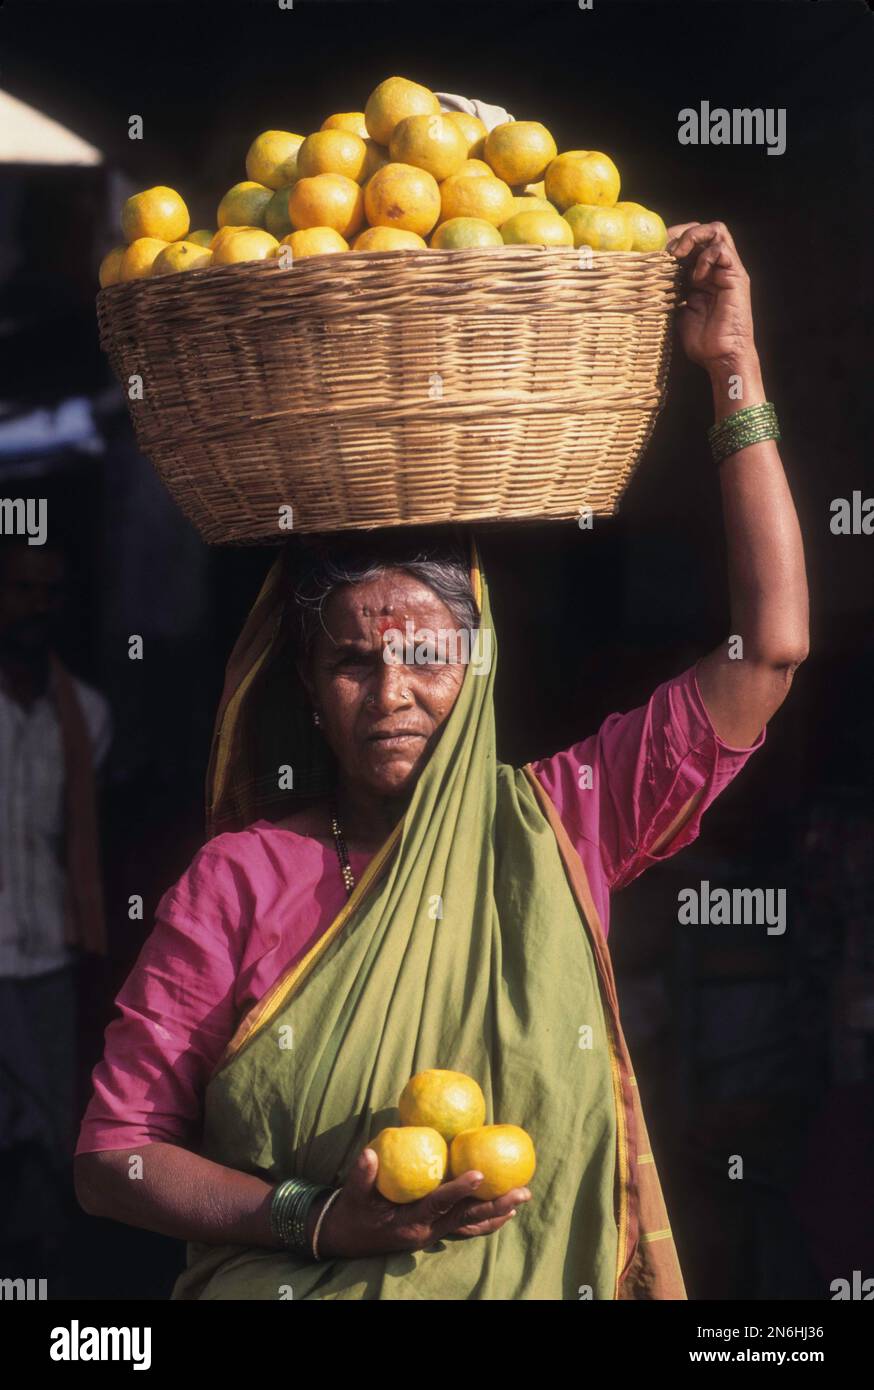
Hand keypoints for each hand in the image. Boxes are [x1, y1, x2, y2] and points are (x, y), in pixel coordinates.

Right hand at [313, 1145, 531, 1259]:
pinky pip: (466, 1228)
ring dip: (497, 1212)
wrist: (348, 1238)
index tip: (479, 1174)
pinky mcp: (436, 1230)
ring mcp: (433, 1234)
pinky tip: (505, 1211)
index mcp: (410, 1221)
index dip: (459, 1190)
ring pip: (470, 1225)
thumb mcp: (354, 1195)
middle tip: (521, 1191)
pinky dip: (485, 1220)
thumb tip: (369, 1152)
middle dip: (495, 1205)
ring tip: (521, 1199)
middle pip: (466, 1218)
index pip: (439, 1204)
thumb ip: (362, 1175)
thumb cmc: (353, 1212)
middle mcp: (427, 1231)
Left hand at [666, 221, 756, 372]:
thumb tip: (647, 283)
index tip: (652, 250)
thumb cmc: (702, 341)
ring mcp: (727, 270)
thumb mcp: (677, 312)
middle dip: (681, 233)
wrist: (722, 357)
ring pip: (716, 230)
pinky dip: (706, 257)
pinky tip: (695, 277)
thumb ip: (669, 294)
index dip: (671, 240)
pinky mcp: (736, 277)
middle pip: (703, 230)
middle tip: (664, 248)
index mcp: (702, 274)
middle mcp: (716, 268)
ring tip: (678, 255)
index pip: (689, 242)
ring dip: (694, 237)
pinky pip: (723, 250)